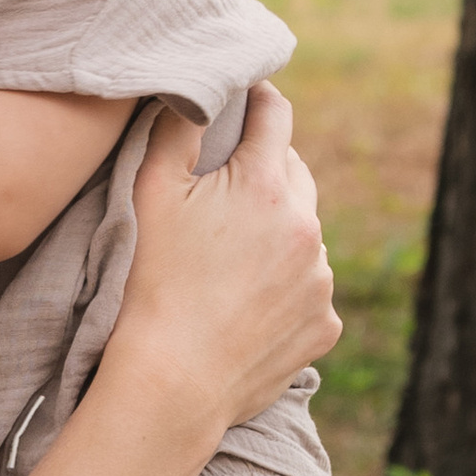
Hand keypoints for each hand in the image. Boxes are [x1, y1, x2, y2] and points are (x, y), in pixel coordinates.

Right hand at [113, 83, 338, 436]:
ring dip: (279, 235)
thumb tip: (195, 92)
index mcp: (266, 186)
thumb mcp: (150, 194)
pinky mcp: (325, 325)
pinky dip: (288, 288)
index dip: (257, 100)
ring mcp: (321, 280)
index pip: (275, 116)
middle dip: (267, 172)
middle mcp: (308, 228)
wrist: (172, 383)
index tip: (247, 97)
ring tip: (231, 261)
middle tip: (227, 190)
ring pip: (306, 235)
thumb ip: (176, 130)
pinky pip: (310, 290)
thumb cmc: (150, 283)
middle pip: (296, 175)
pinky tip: (248, 304)